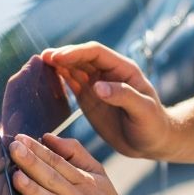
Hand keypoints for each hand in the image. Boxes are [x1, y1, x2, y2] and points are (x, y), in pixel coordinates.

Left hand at [9, 133, 150, 194]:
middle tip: (13, 148)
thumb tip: (48, 137)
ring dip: (35, 193)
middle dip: (33, 163)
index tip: (18, 138)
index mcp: (87, 182)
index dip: (38, 150)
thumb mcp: (99, 177)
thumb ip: (75, 154)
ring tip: (16, 179)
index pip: (59, 162)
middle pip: (55, 180)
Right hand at [42, 42, 171, 158]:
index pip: (96, 53)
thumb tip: (97, 86)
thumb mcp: (143, 111)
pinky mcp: (90, 99)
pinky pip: (72, 84)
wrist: (153, 142)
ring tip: (40, 64)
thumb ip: (123, 96)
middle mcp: (109, 73)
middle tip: (43, 58)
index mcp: (123, 70)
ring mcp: (98, 85)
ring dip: (58, 65)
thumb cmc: (153, 125)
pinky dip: (59, 79)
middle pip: (82, 57)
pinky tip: (47, 78)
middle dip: (63, 56)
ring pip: (75, 68)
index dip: (76, 53)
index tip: (59, 58)